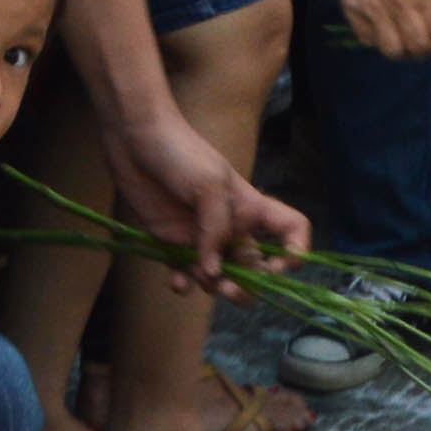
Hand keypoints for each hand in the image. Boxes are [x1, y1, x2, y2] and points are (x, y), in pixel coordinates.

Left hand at [104, 104, 306, 289]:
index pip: (292, 230)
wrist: (135, 140)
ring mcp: (202, 238)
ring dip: (218, 287)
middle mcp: (232, 227)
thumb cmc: (180, 153)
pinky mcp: (171, 243)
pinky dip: (183, 283)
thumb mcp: (209, 186)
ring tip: (206, 282)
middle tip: (232, 289)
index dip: (296, 252)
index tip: (278, 267)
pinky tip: (176, 282)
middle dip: (249, 285)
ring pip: (221, 276)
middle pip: (254, 267)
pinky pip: (184, 273)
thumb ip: (216, 230)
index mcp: (251, 208)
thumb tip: (214, 272)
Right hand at [320, 0, 430, 59]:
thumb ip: (426, 0)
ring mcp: (376, 9)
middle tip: (417, 48)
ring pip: (393, 51)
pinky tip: (375, 28)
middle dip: (420, 53)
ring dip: (397, 51)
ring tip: (396, 42)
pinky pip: (368, 40)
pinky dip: (374, 39)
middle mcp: (402, 3)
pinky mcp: (353, 11)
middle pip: (417, 47)